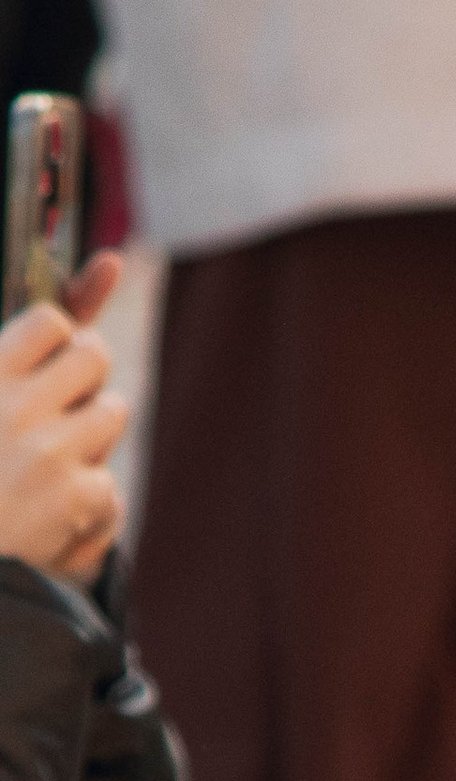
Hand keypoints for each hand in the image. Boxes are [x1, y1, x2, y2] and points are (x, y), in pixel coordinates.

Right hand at [0, 258, 129, 584]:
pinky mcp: (73, 498)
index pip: (53, 322)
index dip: (55, 342)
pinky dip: (86, 506)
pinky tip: (48, 518)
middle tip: (56, 411)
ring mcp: (47, 451)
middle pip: (94, 355)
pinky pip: (111, 485)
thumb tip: (117, 263)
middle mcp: (13, 405)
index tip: (39, 367)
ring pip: (112, 414)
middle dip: (83, 380)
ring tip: (43, 467)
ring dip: (89, 438)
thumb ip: (42, 337)